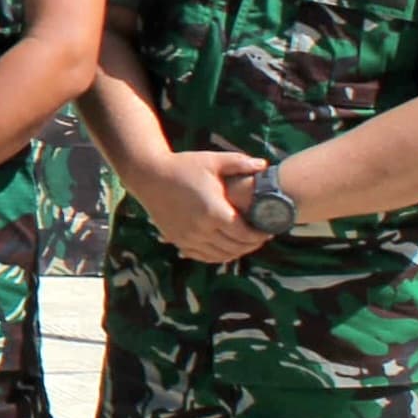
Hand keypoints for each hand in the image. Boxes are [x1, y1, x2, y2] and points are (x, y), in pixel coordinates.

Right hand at [130, 148, 273, 262]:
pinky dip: (217, 256)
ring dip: (236, 252)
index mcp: (214, 212)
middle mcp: (202, 229)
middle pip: (234, 247)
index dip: (260, 236)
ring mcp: (188, 237)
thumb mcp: (213, 161)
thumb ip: (240, 163)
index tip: (269, 230)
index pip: (244, 234)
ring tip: (245, 243)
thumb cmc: (183, 166)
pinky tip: (225, 249)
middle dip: (252, 245)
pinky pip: (202, 256)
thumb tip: (264, 165)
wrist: (149, 175)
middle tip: (261, 237)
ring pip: (220, 255)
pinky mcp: (178, 240)